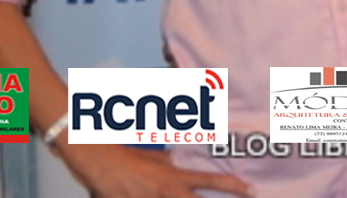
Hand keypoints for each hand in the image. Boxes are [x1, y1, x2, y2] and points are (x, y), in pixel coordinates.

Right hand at [57, 143, 254, 197]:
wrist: (95, 156)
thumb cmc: (124, 153)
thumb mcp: (152, 156)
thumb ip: (168, 163)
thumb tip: (178, 163)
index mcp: (172, 176)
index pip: (209, 181)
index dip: (232, 187)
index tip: (251, 190)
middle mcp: (165, 191)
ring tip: (178, 195)